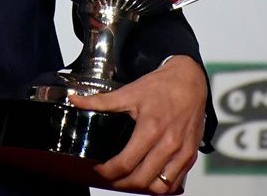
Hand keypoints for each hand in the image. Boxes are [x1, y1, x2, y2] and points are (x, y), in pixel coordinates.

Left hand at [67, 56, 206, 193]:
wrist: (190, 81)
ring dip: (142, 187)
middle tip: (111, 177)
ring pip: (160, 187)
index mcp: (150, 129)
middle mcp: (168, 144)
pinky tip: (148, 177)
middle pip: (141, 179)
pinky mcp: (191, 155)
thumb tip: (75, 101)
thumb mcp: (129, 92)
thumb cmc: (161, 87)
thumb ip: (100, 101)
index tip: (100, 169)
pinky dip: (161, 185)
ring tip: (129, 179)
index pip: (126, 163)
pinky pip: (176, 182)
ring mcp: (182, 152)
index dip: (108, 171)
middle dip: (121, 183)